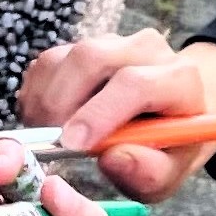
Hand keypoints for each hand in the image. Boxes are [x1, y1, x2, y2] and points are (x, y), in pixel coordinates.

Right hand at [19, 32, 215, 202]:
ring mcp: (113, 43)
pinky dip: (36, 94)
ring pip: (64, 58)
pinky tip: (46, 122)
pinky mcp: (83, 46)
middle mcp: (147, 50)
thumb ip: (148, 171)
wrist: (169, 117)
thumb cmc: (169, 147)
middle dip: (60, 103)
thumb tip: (113, 158)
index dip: (98, 114)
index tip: (72, 144)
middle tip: (49, 142)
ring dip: (45, 100)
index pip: (134, 84)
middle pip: (91, 58)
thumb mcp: (168, 172)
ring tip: (48, 135)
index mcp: (179, 79)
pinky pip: (48, 63)